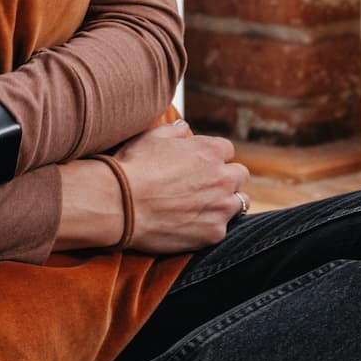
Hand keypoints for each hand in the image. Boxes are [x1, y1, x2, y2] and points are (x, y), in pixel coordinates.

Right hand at [102, 119, 252, 253]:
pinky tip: (190, 226)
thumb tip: (183, 128)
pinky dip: (210, 227)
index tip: (199, 166)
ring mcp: (220, 207)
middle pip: (239, 176)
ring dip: (225, 203)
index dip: (212, 158)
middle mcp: (222, 177)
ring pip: (239, 203)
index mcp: (211, 151)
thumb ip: (174, 132)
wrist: (120, 204)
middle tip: (206, 187)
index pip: (226, 151)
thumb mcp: (152, 137)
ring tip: (203, 207)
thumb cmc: (133, 167)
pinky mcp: (213, 232)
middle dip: (226, 179)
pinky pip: (222, 229)